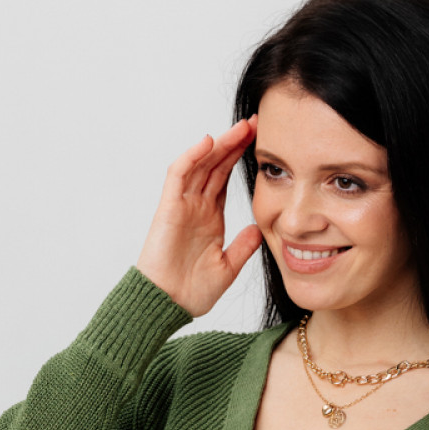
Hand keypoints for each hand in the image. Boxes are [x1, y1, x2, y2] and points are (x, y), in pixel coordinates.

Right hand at [135, 113, 263, 317]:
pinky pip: (178, 174)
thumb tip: (259, 230)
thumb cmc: (191, 293)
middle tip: (255, 124)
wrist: (166, 305)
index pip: (225, 180)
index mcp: (210, 219)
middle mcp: (196, 208)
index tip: (261, 144)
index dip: (240, 160)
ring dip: (219, 144)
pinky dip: (192, 156)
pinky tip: (208, 142)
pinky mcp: (168, 207)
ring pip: (201, 165)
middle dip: (234, 144)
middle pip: (215, 166)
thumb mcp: (227, 269)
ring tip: (241, 127)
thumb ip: (242, 247)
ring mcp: (182, 205)